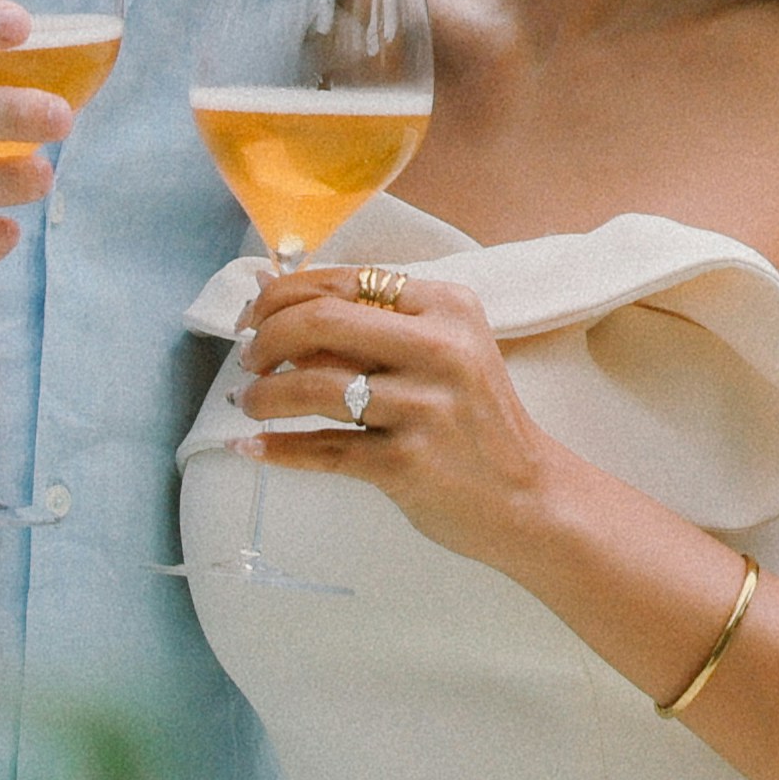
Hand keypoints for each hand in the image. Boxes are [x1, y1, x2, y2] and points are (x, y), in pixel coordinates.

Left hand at [238, 266, 567, 564]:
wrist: (530, 498)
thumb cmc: (477, 422)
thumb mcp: (449, 353)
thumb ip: (377, 328)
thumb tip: (276, 298)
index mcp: (448, 307)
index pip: (344, 281)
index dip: (283, 295)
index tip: (257, 315)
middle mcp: (439, 349)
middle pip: (319, 322)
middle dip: (265, 338)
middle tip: (248, 359)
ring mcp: (422, 407)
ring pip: (311, 386)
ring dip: (263, 395)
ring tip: (251, 403)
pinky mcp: (405, 462)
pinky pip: (321, 449)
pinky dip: (277, 449)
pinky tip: (252, 447)